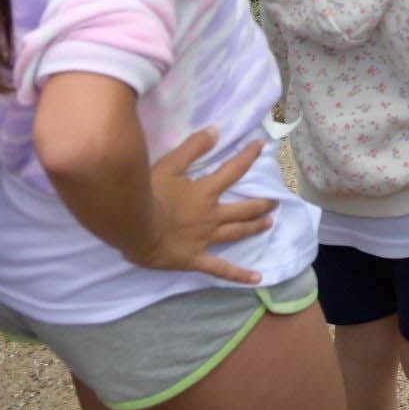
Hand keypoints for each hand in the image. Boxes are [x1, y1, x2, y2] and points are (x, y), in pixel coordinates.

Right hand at [125, 131, 275, 283]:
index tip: (262, 146)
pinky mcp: (195, 259)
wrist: (133, 227)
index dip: (248, 157)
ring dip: (255, 227)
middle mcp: (211, 215)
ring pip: (237, 232)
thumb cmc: (148, 195)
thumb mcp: (168, 164)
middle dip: (261, 203)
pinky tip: (257, 278)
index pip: (234, 170)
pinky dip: (239, 275)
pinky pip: (221, 269)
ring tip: (269, 223)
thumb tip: (216, 131)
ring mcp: (205, 239)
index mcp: (206, 192)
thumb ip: (192, 148)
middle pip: (243, 208)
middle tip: (275, 200)